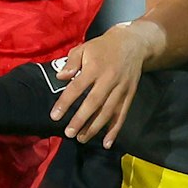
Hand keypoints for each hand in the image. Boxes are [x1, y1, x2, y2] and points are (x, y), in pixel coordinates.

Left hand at [52, 23, 154, 146]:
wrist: (133, 44)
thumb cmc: (103, 47)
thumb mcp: (84, 48)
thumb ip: (71, 62)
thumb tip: (60, 77)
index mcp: (94, 67)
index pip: (77, 87)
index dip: (65, 102)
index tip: (55, 116)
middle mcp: (108, 79)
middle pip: (93, 102)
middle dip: (81, 119)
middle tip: (69, 133)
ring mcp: (121, 89)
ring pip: (108, 112)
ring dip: (95, 127)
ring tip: (82, 138)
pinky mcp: (129, 95)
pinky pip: (122, 115)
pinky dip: (115, 130)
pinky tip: (106, 143)